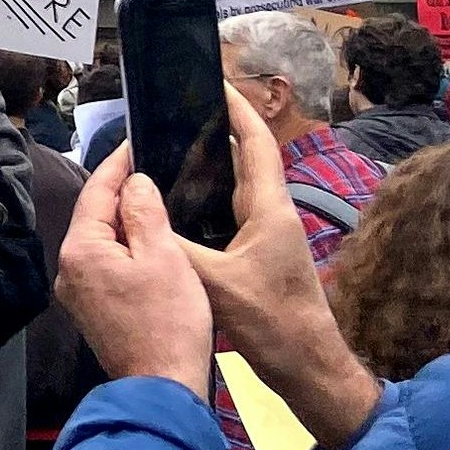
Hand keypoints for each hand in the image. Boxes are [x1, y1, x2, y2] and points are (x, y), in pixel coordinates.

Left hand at [55, 142, 213, 398]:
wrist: (162, 388)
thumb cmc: (167, 321)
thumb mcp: (163, 256)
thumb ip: (144, 211)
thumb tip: (134, 181)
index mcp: (80, 249)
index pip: (97, 191)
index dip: (119, 163)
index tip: (138, 140)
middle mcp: (70, 268)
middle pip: (96, 215)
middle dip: (124, 191)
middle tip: (156, 167)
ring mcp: (79, 292)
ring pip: (103, 241)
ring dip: (128, 221)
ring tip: (160, 199)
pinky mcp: (95, 309)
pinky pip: (108, 264)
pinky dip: (128, 248)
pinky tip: (153, 243)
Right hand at [184, 86, 384, 449]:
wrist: (308, 367)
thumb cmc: (271, 322)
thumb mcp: (216, 282)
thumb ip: (178, 246)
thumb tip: (141, 214)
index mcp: (269, 209)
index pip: (255, 143)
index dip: (236, 109)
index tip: (212, 82)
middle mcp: (274, 214)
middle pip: (248, 159)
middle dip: (218, 132)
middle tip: (176, 115)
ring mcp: (271, 237)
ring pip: (240, 188)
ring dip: (213, 168)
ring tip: (171, 153)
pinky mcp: (263, 258)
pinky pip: (234, 215)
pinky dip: (210, 202)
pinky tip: (182, 210)